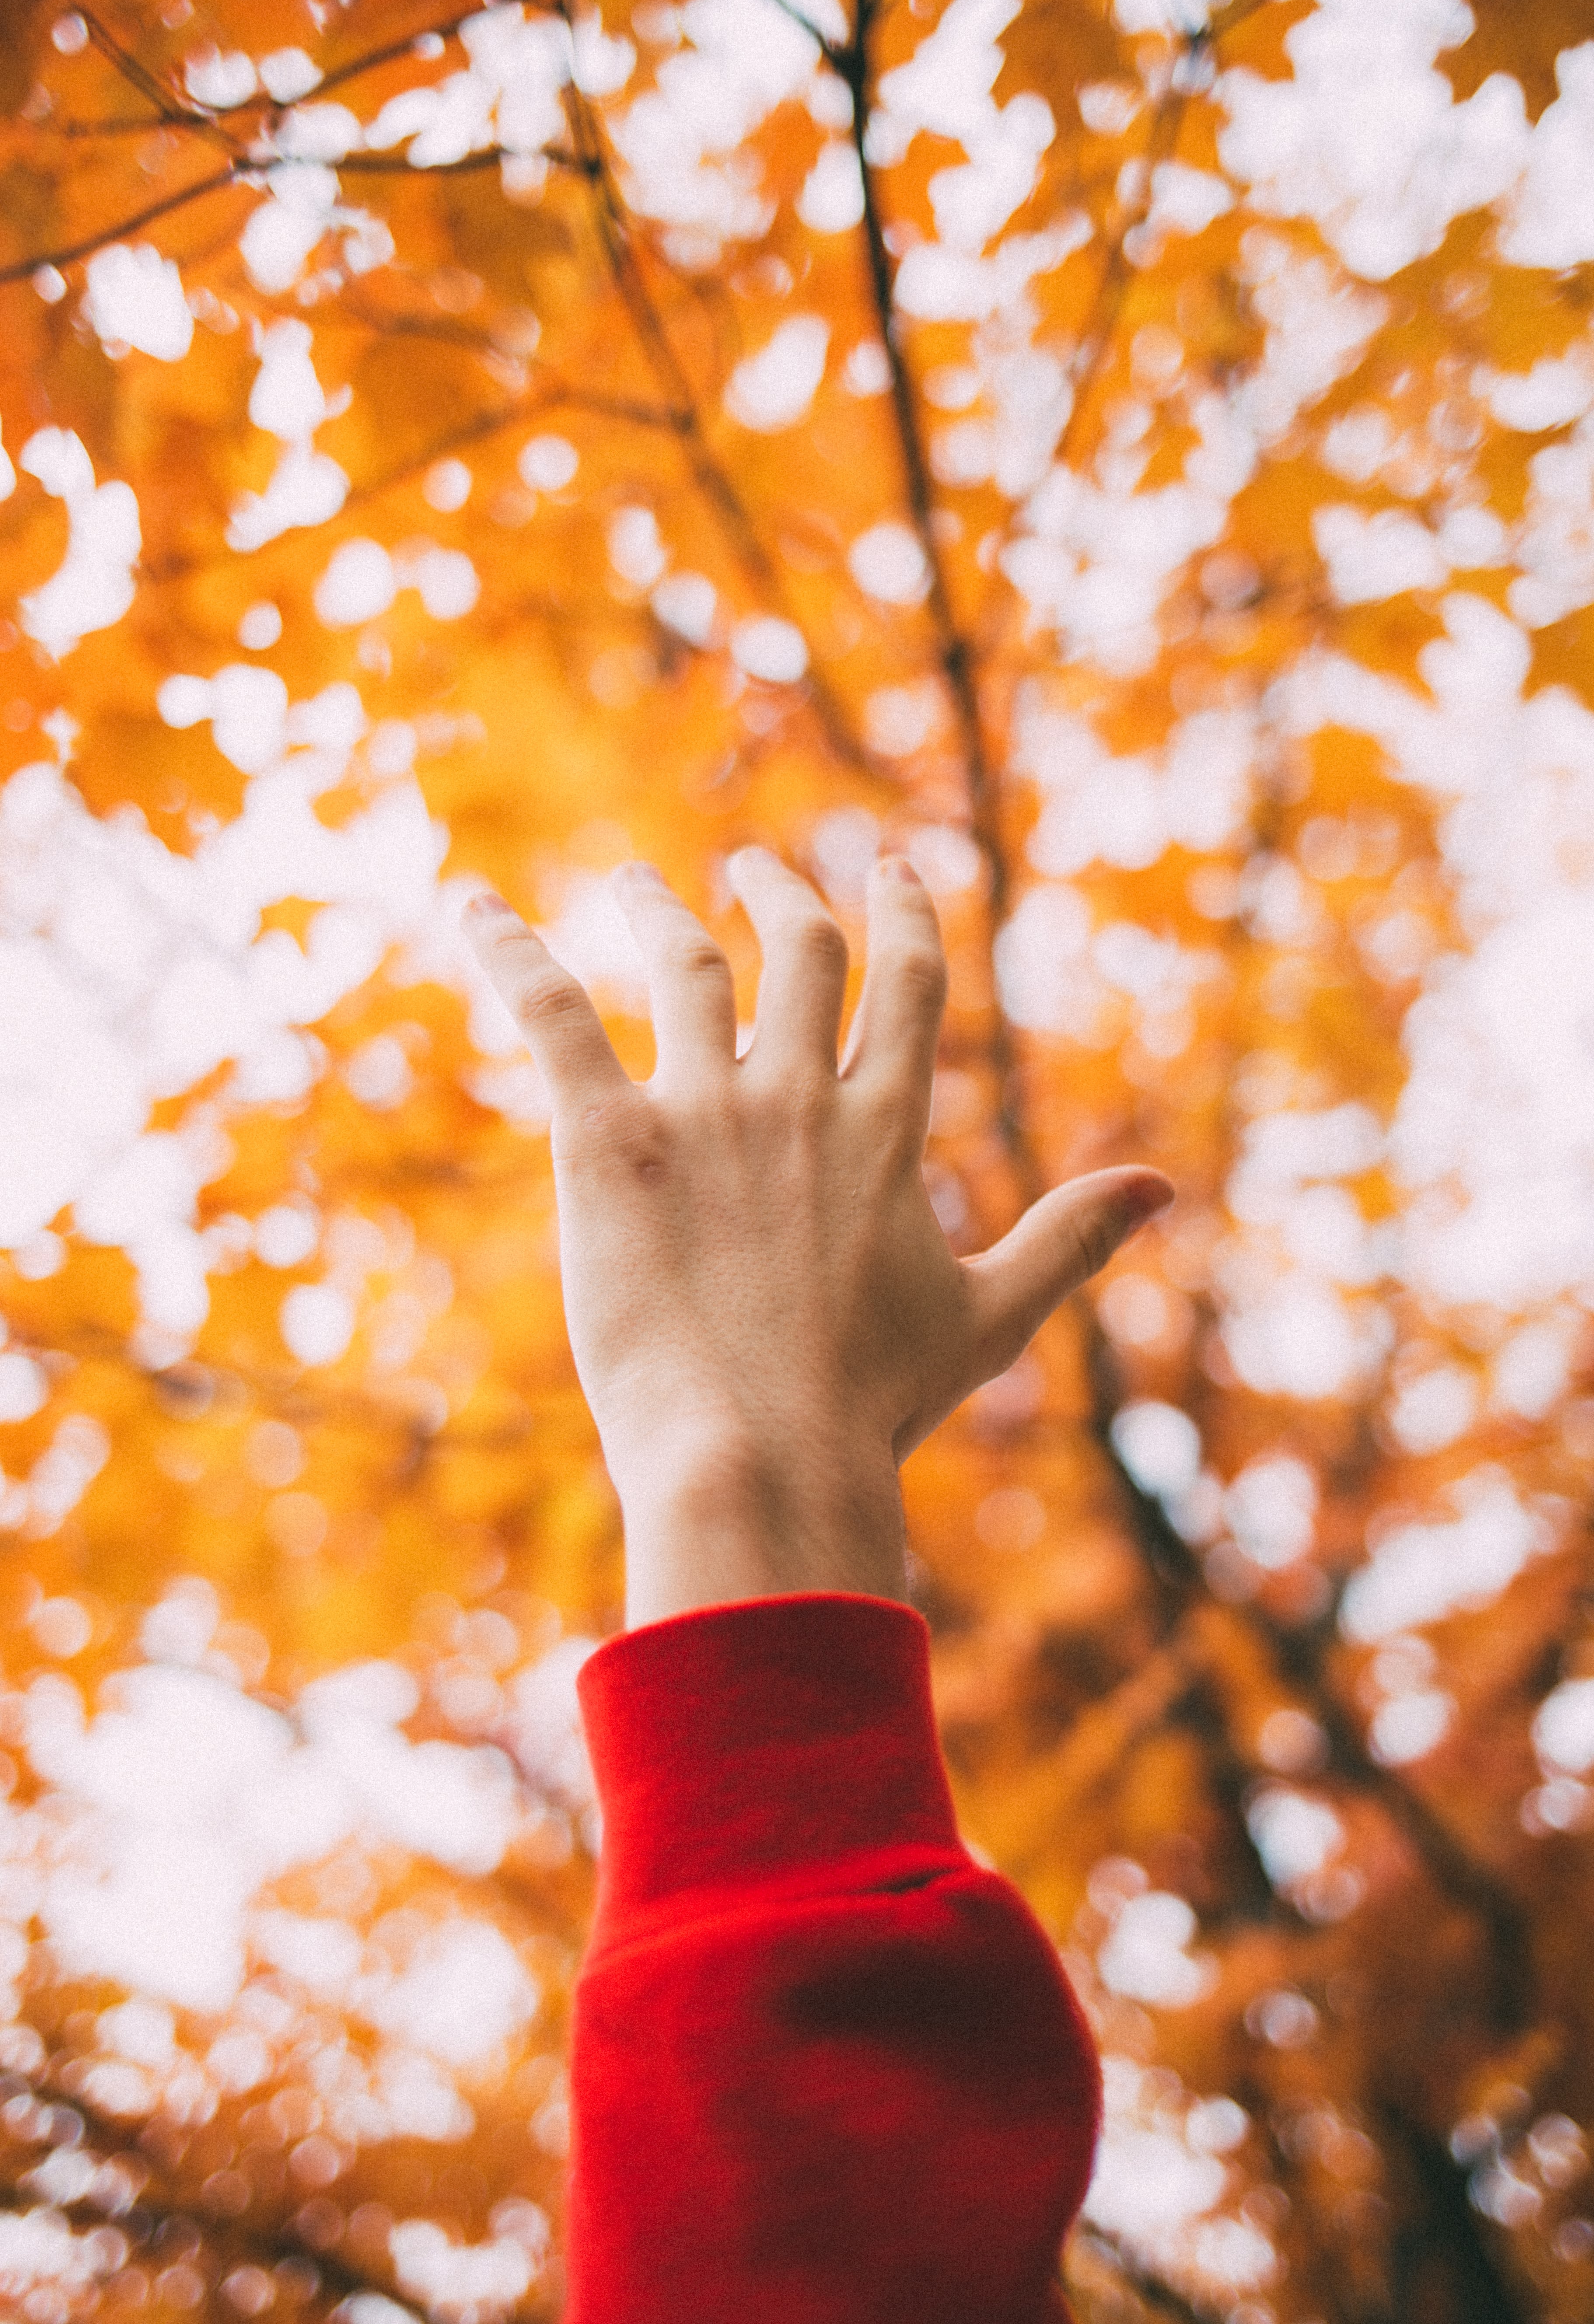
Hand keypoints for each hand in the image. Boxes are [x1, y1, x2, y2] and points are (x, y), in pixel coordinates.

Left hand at [463, 851, 1170, 1626]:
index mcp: (883, 1131)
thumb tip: (1165, 1187)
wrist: (762, 1457)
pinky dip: (507, 952)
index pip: (904, 982)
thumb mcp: (986, 1318)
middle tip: (754, 866)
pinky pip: (550, 1012)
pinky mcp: (609, 1142)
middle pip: (794, 951)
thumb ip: (1070, 1239)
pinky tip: (470, 906)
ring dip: (661, 913)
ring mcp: (703, 1112)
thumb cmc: (872, 1406)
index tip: (889, 867)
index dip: (900, 912)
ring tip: (641, 886)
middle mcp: (798, 1097)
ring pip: (684, 966)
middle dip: (780, 893)